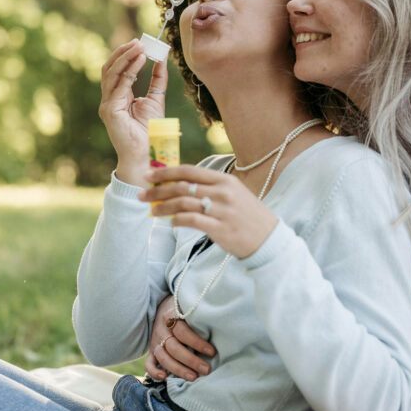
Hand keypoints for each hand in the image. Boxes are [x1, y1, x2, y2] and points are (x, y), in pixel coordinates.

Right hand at [98, 39, 168, 184]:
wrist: (147, 153)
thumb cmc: (150, 131)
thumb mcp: (156, 99)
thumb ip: (157, 80)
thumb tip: (161, 59)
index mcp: (117, 97)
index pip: (116, 70)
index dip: (126, 55)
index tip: (140, 43)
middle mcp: (109, 99)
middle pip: (110, 68)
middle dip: (123, 52)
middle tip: (138, 41)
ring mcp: (107, 105)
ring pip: (111, 73)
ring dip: (125, 57)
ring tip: (139, 47)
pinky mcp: (110, 111)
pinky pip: (119, 85)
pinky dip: (129, 71)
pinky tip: (140, 60)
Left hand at [138, 165, 277, 257]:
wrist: (269, 239)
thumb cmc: (248, 216)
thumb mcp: (234, 194)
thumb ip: (211, 187)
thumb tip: (182, 184)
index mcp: (225, 180)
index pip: (189, 171)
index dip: (166, 172)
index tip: (148, 175)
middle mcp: (222, 192)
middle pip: (182, 186)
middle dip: (157, 190)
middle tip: (141, 195)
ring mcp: (221, 210)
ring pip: (183, 203)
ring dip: (163, 207)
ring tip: (151, 211)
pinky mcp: (220, 229)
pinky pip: (191, 221)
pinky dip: (177, 220)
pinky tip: (170, 222)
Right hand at [144, 295, 214, 381]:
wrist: (163, 305)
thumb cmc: (183, 308)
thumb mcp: (189, 306)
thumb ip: (199, 315)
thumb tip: (221, 327)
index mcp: (171, 316)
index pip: (183, 332)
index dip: (197, 343)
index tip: (212, 352)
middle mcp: (161, 329)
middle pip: (174, 348)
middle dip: (191, 360)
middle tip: (206, 369)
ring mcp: (155, 341)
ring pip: (163, 357)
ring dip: (178, 369)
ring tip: (193, 377)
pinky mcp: (151, 350)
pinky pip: (148, 363)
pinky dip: (154, 372)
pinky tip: (165, 377)